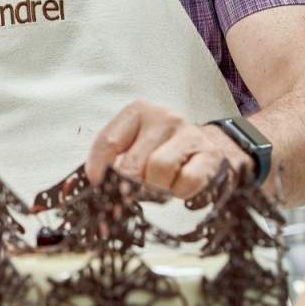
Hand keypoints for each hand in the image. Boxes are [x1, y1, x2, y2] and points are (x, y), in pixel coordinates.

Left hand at [84, 101, 252, 198]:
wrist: (207, 149)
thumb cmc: (161, 150)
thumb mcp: (134, 146)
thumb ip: (112, 161)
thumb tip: (95, 185)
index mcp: (138, 112)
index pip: (108, 143)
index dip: (99, 172)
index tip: (100, 188)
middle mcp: (163, 116)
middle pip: (132, 164)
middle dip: (131, 187)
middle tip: (136, 193)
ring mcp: (188, 133)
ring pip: (159, 170)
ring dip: (157, 188)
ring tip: (162, 185)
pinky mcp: (209, 155)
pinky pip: (186, 182)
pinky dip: (180, 192)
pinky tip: (180, 185)